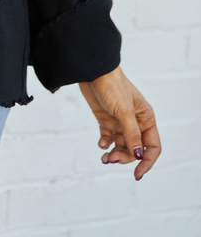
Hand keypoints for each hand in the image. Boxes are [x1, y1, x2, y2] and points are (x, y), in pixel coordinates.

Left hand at [79, 65, 160, 179]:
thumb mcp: (124, 110)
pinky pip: (108, 138)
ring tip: (105, 158)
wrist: (92, 71)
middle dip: (125, 157)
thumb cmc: (112, 85)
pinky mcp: (106, 120)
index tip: (137, 174)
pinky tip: (101, 144)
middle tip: (112, 159)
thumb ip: (131, 133)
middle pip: (135, 149)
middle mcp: (135, 122)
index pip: (152, 146)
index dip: (147, 161)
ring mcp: (120, 122)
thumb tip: (138, 154)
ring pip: (121, 146)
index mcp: (146, 118)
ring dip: (114, 154)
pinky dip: (105, 144)